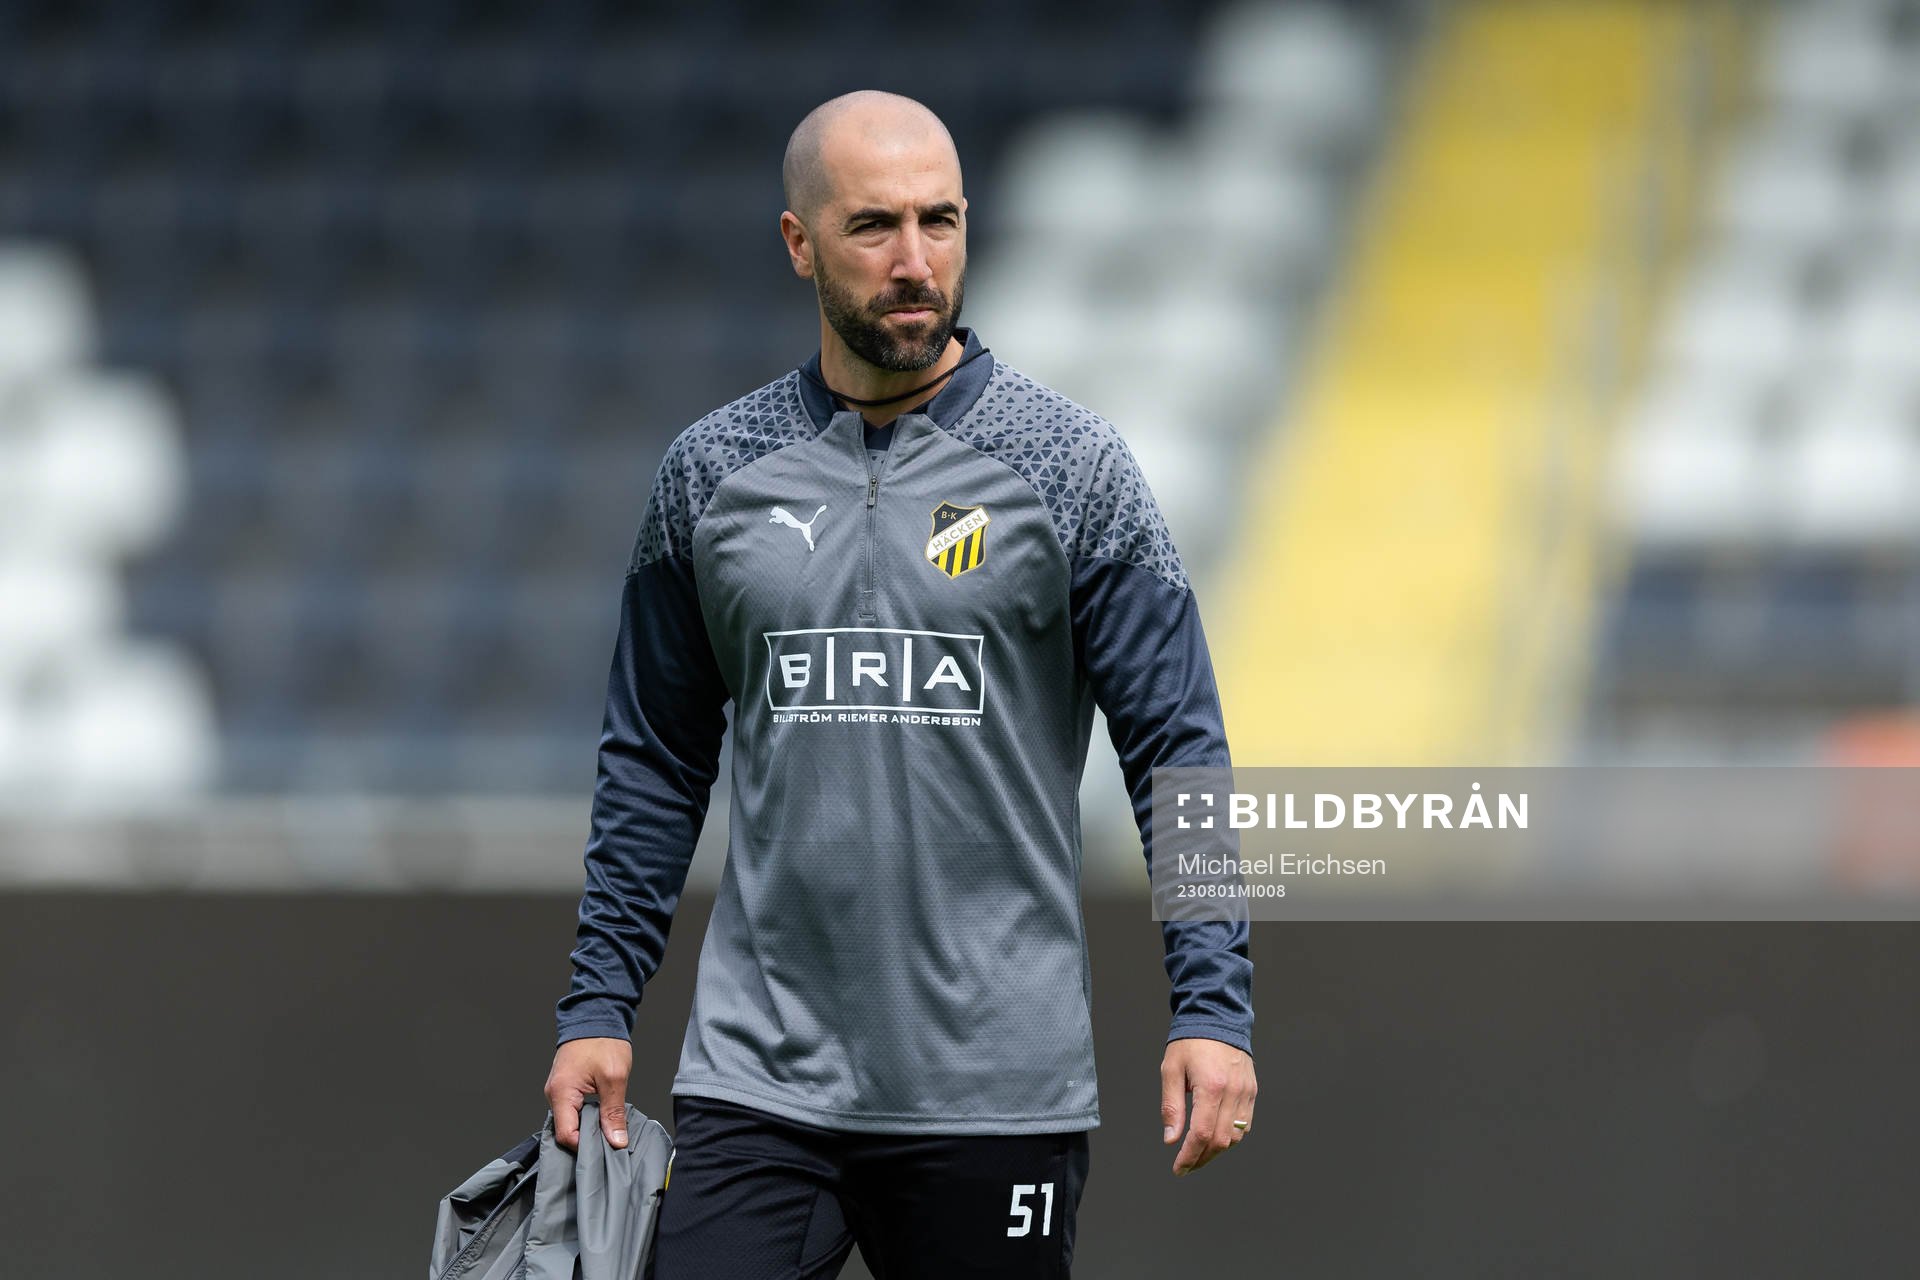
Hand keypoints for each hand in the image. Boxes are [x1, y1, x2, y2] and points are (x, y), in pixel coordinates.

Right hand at [545, 1036, 633, 1151]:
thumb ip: (613, 1112)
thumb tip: (616, 1141)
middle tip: (610, 1144)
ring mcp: (558, 1091)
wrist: (596, 1016)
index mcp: (561, 1093)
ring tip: (608, 1132)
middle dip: (587, 1141)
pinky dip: (586, 1118)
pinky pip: (572, 1111)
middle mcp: (554, 1094)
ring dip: (588, 1128)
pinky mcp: (566, 1087)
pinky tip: (602, 1120)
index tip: (605, 1149)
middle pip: (566, 1131)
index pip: (566, 1135)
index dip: (585, 1146)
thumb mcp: (614, 1078)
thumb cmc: (603, 1042)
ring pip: (570, 1122)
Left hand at [1161, 1037, 1255, 1176]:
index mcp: (1211, 1086)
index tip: (1178, 1167)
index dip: (1190, 1156)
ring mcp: (1246, 1092)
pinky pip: (1245, 1125)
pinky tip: (1215, 1138)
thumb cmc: (1191, 1042)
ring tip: (1197, 1155)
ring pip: (1235, 1137)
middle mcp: (1233, 1092)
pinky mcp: (1252, 1091)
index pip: (1202, 1134)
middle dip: (1201, 1159)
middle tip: (1185, 1166)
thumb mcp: (1171, 1070)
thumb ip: (1172, 1107)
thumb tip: (1171, 1139)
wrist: (1217, 1018)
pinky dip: (1230, 1137)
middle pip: (1220, 1141)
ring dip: (1216, 1151)